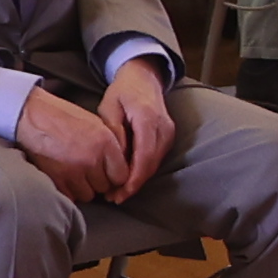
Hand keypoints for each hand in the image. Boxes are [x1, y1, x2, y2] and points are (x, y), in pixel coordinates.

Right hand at [12, 85, 124, 205]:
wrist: (31, 116)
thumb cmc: (62, 116)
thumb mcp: (95, 123)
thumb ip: (110, 145)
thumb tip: (119, 165)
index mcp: (105, 143)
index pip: (122, 176)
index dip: (115, 176)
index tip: (109, 173)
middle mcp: (91, 159)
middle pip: (105, 186)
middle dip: (99, 181)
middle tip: (89, 169)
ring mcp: (73, 172)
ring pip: (88, 195)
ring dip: (84, 187)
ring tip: (75, 172)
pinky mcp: (56, 180)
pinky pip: (70, 197)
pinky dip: (69, 191)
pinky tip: (65, 177)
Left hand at [98, 58, 177, 199]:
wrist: (143, 78)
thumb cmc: (122, 92)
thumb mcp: (109, 107)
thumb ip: (113, 132)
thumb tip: (114, 159)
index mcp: (148, 119)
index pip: (143, 157)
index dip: (132, 179)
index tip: (118, 193)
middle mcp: (163, 128)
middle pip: (151, 165)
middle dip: (133, 185)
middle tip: (114, 198)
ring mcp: (168, 133)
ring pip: (155, 164)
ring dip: (138, 180)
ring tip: (118, 193)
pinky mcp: (168, 137)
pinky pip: (156, 158)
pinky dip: (143, 171)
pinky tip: (128, 179)